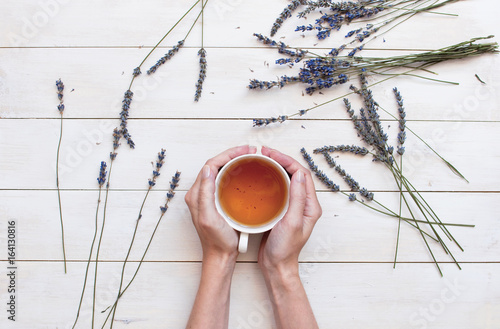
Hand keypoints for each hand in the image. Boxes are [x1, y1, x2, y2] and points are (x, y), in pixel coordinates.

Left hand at [185, 145, 256, 261]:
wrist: (220, 257)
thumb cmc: (217, 241)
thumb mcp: (210, 217)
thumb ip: (205, 193)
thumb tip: (208, 169)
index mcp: (197, 194)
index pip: (211, 165)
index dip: (228, 154)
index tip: (245, 151)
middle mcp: (200, 193)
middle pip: (216, 165)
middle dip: (233, 154)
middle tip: (250, 151)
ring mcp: (208, 197)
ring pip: (220, 171)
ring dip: (234, 162)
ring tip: (250, 157)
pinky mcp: (217, 202)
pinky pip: (225, 180)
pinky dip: (235, 172)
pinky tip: (246, 173)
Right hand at [258, 146, 321, 276]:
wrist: (276, 266)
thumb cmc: (285, 249)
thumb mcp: (292, 222)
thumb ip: (297, 199)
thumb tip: (299, 174)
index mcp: (311, 205)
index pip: (302, 174)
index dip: (287, 160)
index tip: (271, 154)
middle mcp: (304, 204)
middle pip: (295, 173)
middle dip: (280, 160)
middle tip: (264, 153)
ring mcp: (293, 207)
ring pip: (286, 179)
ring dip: (275, 167)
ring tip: (261, 160)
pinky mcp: (282, 210)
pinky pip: (278, 189)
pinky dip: (270, 179)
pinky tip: (259, 177)